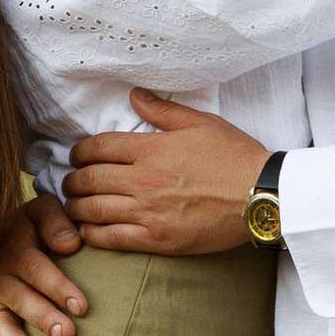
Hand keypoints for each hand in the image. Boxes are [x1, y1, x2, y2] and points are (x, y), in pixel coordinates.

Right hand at [0, 199, 89, 335]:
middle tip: (67, 335)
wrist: (10, 234)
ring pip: (0, 327)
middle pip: (20, 300)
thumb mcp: (46, 211)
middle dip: (44, 318)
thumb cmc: (40, 225)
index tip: (83, 307)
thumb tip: (71, 244)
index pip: (36, 269)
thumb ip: (57, 222)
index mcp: (14, 249)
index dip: (58, 288)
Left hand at [65, 97, 270, 253]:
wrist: (263, 196)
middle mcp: (144, 180)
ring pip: (92, 210)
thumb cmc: (236, 157)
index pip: (98, 147)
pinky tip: (89, 231)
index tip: (77, 156)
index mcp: (152, 149)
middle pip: (88, 179)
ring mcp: (149, 212)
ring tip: (75, 206)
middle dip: (72, 180)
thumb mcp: (202, 123)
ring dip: (76, 207)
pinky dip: (92, 235)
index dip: (79, 152)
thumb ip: (163, 110)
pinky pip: (111, 239)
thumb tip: (134, 95)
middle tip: (71, 183)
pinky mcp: (157, 240)